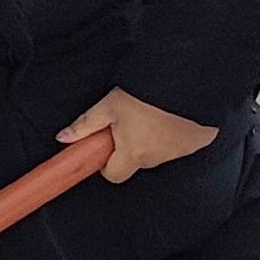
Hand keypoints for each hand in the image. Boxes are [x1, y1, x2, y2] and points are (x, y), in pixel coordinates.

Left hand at [56, 87, 219, 182]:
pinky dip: (172, 134)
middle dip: (128, 148)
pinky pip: (178, 144)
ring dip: (151, 139)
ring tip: (150, 114)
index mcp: (132, 153)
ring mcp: (178, 152)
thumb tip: (63, 138)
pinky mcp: (196, 143)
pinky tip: (170, 116)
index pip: (113, 175)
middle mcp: (156, 158)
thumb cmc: (150, 94)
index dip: (106, 163)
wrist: (192, 83)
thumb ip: (86, 124)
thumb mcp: (110, 105)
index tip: (105, 147)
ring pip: (156, 153)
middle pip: (134, 162)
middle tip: (128, 123)